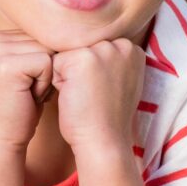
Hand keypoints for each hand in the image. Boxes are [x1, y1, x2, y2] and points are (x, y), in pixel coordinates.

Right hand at [0, 30, 52, 149]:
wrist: (1, 140)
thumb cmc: (19, 108)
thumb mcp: (23, 71)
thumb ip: (32, 48)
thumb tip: (69, 28)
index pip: (39, 34)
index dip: (43, 61)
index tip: (27, 83)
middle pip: (44, 39)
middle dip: (46, 67)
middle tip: (28, 91)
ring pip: (48, 50)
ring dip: (47, 76)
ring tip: (28, 94)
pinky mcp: (6, 65)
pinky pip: (46, 62)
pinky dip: (45, 83)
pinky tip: (30, 98)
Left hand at [51, 40, 144, 157]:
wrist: (104, 140)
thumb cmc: (106, 115)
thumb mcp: (117, 80)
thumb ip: (108, 60)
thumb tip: (84, 48)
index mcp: (131, 49)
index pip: (93, 48)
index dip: (91, 73)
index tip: (103, 92)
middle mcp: (121, 45)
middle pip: (79, 48)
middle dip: (79, 71)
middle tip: (94, 95)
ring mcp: (103, 49)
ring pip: (67, 55)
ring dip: (68, 76)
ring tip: (85, 95)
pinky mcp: (82, 58)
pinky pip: (55, 63)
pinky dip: (58, 82)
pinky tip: (75, 96)